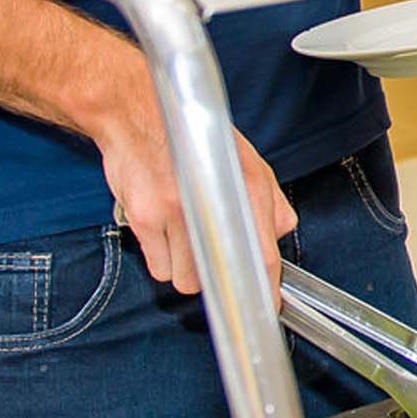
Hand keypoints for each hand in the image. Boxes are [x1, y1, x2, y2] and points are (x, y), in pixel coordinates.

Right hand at [97, 99, 296, 296]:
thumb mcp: (244, 158)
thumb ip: (268, 199)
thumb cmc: (190, 133)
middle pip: (219, 279)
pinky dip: (160, 257)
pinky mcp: (145, 218)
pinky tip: (162, 229)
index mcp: (248, 188)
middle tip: (208, 249)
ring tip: (181, 235)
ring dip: (184, 267)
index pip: (265, 255)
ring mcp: (177, 213)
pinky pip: (158, 266)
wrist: (136, 111)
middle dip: (215, 273)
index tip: (266, 306)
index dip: (267, 289)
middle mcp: (214, 203)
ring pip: (184, 279)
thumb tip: (280, 231)